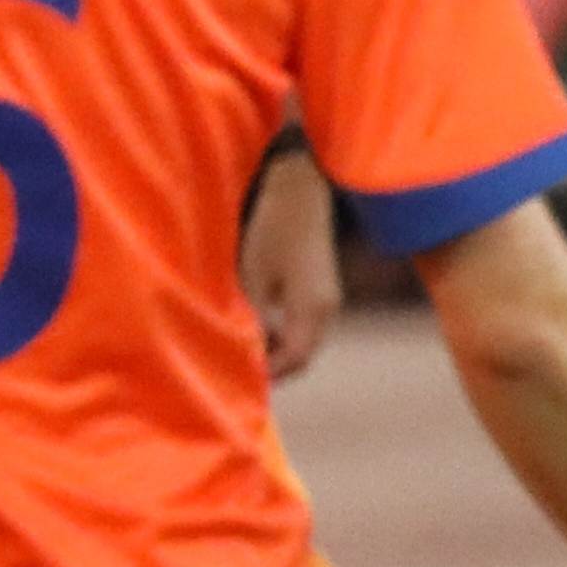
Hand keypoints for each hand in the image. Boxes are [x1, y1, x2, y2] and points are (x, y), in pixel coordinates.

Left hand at [243, 143, 342, 381]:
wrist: (300, 189)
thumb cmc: (272, 228)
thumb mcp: (252, 275)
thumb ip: (250, 317)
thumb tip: (242, 351)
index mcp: (312, 308)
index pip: (293, 358)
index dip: (268, 373)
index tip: (239, 377)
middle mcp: (327, 308)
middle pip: (303, 355)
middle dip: (274, 367)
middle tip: (239, 369)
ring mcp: (328, 298)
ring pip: (305, 341)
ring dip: (278, 351)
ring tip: (246, 349)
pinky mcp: (323, 288)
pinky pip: (305, 325)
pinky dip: (284, 334)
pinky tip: (260, 327)